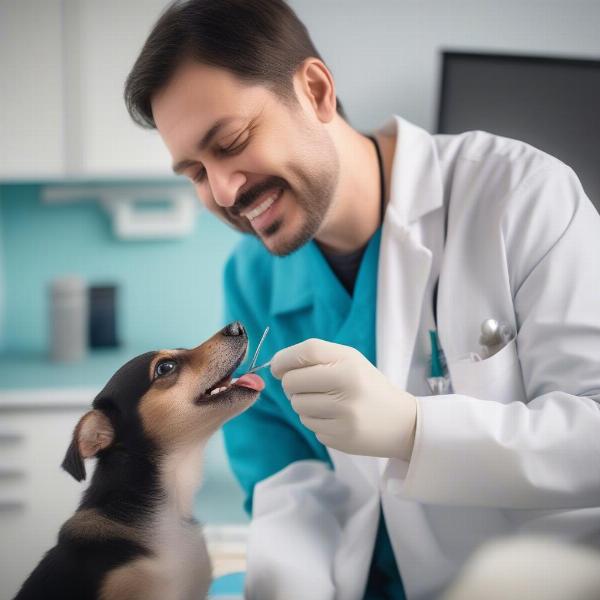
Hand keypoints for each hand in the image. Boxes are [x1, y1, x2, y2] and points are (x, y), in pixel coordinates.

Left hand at [271, 339, 416, 460]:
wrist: (401, 422)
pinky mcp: (340, 438)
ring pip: (297, 406)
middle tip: (308, 386)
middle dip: (292, 384)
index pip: (305, 353)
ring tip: (327, 402)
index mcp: (349, 363)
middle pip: (292, 382)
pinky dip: (315, 420)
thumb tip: (276, 368)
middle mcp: (346, 387)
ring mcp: (344, 416)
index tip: (277, 367)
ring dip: (303, 403)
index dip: (283, 359)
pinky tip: (335, 418)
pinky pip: (309, 425)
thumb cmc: (366, 385)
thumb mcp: (350, 360)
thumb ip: (315, 356)